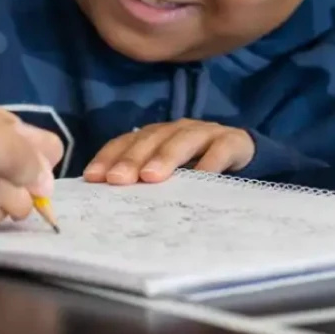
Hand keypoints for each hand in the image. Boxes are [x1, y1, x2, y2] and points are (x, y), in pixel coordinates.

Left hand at [81, 120, 254, 184]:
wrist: (241, 152)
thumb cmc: (196, 168)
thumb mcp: (169, 174)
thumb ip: (144, 181)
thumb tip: (108, 204)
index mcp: (155, 136)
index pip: (125, 142)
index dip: (108, 157)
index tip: (93, 178)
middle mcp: (175, 129)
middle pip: (150, 139)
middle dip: (132, 159)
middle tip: (118, 179)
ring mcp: (204, 132)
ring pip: (181, 140)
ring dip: (165, 157)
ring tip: (151, 177)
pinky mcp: (231, 141)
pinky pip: (219, 150)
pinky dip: (210, 162)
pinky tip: (201, 177)